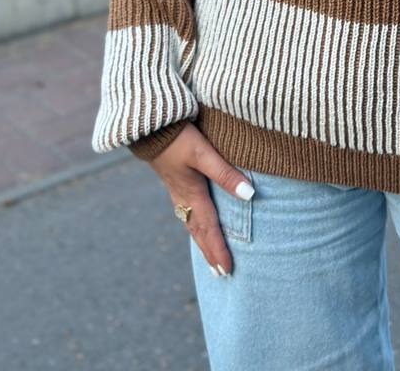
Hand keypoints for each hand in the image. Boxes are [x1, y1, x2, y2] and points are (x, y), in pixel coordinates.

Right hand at [148, 123, 254, 276]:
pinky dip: (194, 226)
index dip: (219, 250)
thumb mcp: (203, 153)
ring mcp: (176, 190)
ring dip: (202, 242)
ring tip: (209, 257)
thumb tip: (251, 195)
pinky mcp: (173, 181)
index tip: (227, 271)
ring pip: (191, 223)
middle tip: (221, 275)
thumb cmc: (177, 137)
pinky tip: (195, 223)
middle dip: (210, 252)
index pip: (210, 229)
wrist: (148, 125)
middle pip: (199, 232)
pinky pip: (185, 212)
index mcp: (192, 194)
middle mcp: (183, 197)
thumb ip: (225, 173)